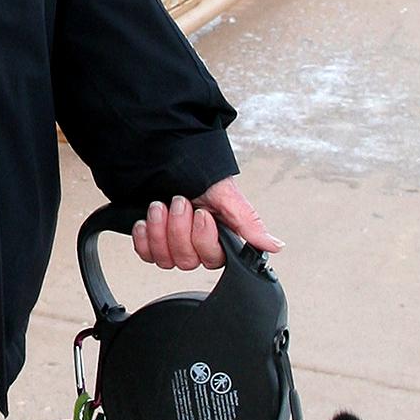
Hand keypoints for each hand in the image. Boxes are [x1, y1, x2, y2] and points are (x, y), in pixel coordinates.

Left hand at [131, 178, 280, 272]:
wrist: (165, 158)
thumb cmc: (198, 172)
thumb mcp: (227, 195)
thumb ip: (248, 223)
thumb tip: (275, 246)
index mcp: (218, 236)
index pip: (213, 258)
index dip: (204, 238)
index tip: (202, 214)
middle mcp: (196, 243)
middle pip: (188, 260)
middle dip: (180, 229)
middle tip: (179, 201)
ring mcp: (172, 244)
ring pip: (166, 259)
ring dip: (160, 230)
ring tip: (160, 205)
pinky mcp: (151, 241)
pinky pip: (146, 254)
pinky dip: (144, 237)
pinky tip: (146, 219)